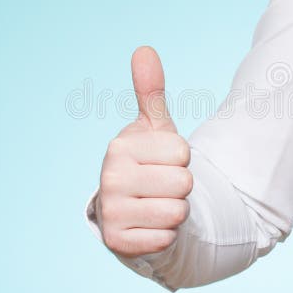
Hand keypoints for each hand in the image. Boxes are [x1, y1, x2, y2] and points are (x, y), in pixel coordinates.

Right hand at [96, 46, 192, 256]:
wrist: (132, 210)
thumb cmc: (149, 164)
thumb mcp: (154, 129)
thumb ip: (151, 91)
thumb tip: (144, 49)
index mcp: (120, 146)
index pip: (183, 153)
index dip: (181, 159)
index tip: (163, 162)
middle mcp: (110, 178)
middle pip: (183, 183)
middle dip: (180, 188)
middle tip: (160, 187)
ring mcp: (112, 211)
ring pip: (177, 212)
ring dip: (174, 212)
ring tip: (156, 205)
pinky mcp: (118, 242)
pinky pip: (166, 238)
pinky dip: (165, 235)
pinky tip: (149, 226)